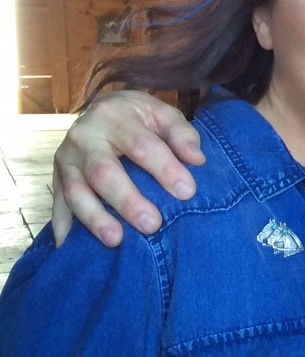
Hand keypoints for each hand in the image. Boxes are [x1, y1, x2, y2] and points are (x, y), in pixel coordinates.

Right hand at [51, 91, 203, 247]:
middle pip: (103, 172)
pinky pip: (57, 203)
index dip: (165, 169)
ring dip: (94, 218)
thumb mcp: (163, 114)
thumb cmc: (140, 118)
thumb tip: (197, 160)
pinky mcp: (56, 177)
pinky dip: (62, 225)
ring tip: (116, 241)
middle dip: (127, 201)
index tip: (187, 192)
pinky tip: (68, 247)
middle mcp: (84, 137)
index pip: (141, 145)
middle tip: (153, 225)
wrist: (101, 108)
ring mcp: (66, 158)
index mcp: (114, 116)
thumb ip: (182, 134)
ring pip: (75, 191)